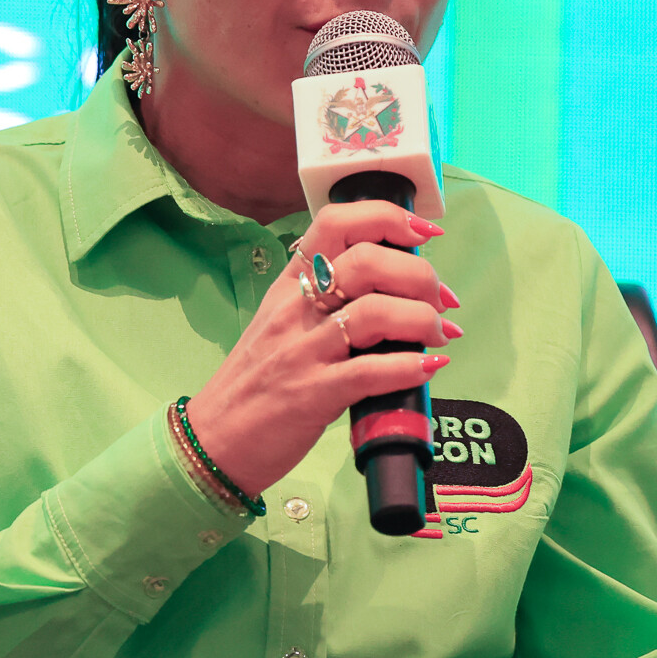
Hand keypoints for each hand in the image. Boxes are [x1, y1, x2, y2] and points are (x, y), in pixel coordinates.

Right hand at [187, 201, 458, 496]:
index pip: (336, 223)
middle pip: (368, 262)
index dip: (388, 218)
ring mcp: (302, 351)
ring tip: (440, 335)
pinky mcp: (312, 394)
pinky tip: (428, 368)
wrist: (215, 440)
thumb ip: (326, 300)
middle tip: (441, 301)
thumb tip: (393, 290)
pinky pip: (371, 371)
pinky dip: (410, 367)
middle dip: (420, 275)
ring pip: (375, 313)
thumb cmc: (256, 383)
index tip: (425, 232)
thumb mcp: (282, 325)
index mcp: (288, 284)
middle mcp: (294, 309)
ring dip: (423, 320)